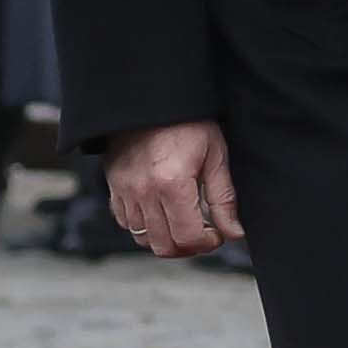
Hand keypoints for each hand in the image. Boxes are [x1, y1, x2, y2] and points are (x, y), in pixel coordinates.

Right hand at [105, 119, 242, 259]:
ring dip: (166, 237)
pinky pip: (125, 222)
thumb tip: (233, 233)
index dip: (208, 243)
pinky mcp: (113, 187)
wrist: (152, 101)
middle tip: (204, 233)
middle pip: (164, 245)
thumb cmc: (189, 124)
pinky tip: (162, 212)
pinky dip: (145, 226)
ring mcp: (124, 191)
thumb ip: (223, 199)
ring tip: (184, 222)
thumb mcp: (215, 157)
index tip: (218, 233)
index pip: (188, 237)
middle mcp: (143, 192)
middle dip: (188, 246)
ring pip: (142, 238)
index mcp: (172, 184)